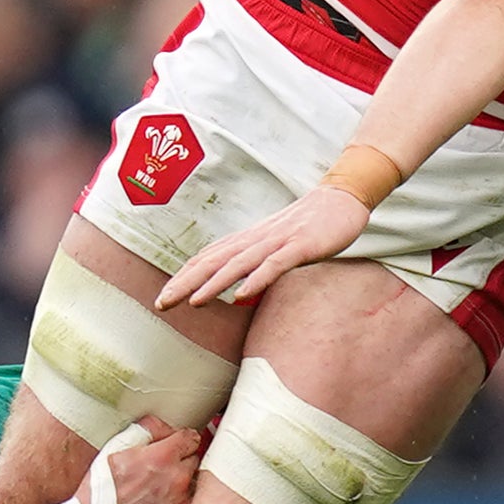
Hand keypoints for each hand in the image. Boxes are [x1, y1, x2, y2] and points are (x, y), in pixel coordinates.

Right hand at [103, 422, 202, 503]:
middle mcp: (177, 479)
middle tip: (159, 468)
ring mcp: (179, 503)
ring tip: (155, 490)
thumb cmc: (98, 490)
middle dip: (180, 461)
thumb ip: (146, 430)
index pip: (191, 438)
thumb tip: (165, 426)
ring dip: (179, 484)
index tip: (174, 444)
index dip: (180, 440)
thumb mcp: (114, 449)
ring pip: (190, 485)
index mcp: (163, 457)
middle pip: (193, 461)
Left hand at [160, 186, 369, 308]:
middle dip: (185, 283)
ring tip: (193, 303)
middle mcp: (256, 239)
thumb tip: (234, 284)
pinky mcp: (300, 246)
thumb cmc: (309, 225)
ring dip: (214, 283)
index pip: (207, 259)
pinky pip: (275, 264)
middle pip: (214, 261)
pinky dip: (257, 279)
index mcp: (248, 240)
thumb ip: (254, 261)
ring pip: (239, 263)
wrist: (343, 198)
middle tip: (161, 304)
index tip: (162, 299)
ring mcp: (277, 241)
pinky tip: (242, 295)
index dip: (183, 278)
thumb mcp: (276, 244)